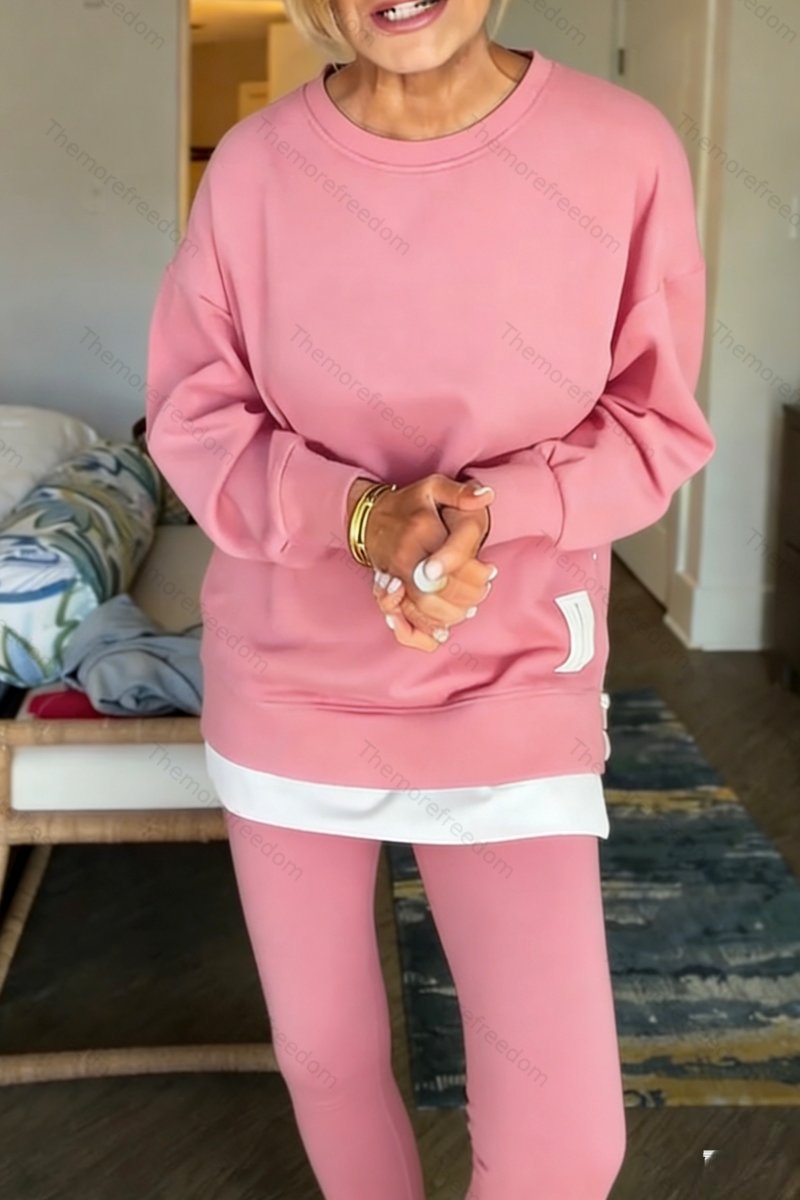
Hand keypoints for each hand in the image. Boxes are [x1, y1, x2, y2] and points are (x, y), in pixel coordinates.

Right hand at [371, 505, 495, 651]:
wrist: (368, 517)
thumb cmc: (408, 503)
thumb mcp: (434, 487)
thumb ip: (462, 493)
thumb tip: (487, 497)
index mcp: (422, 530)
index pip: (455, 561)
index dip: (478, 573)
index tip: (490, 571)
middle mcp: (406, 556)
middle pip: (441, 589)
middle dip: (469, 596)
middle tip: (483, 591)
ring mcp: (394, 576)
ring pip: (424, 607)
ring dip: (451, 614)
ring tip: (468, 608)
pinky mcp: (387, 591)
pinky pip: (404, 617)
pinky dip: (424, 629)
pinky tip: (441, 631)